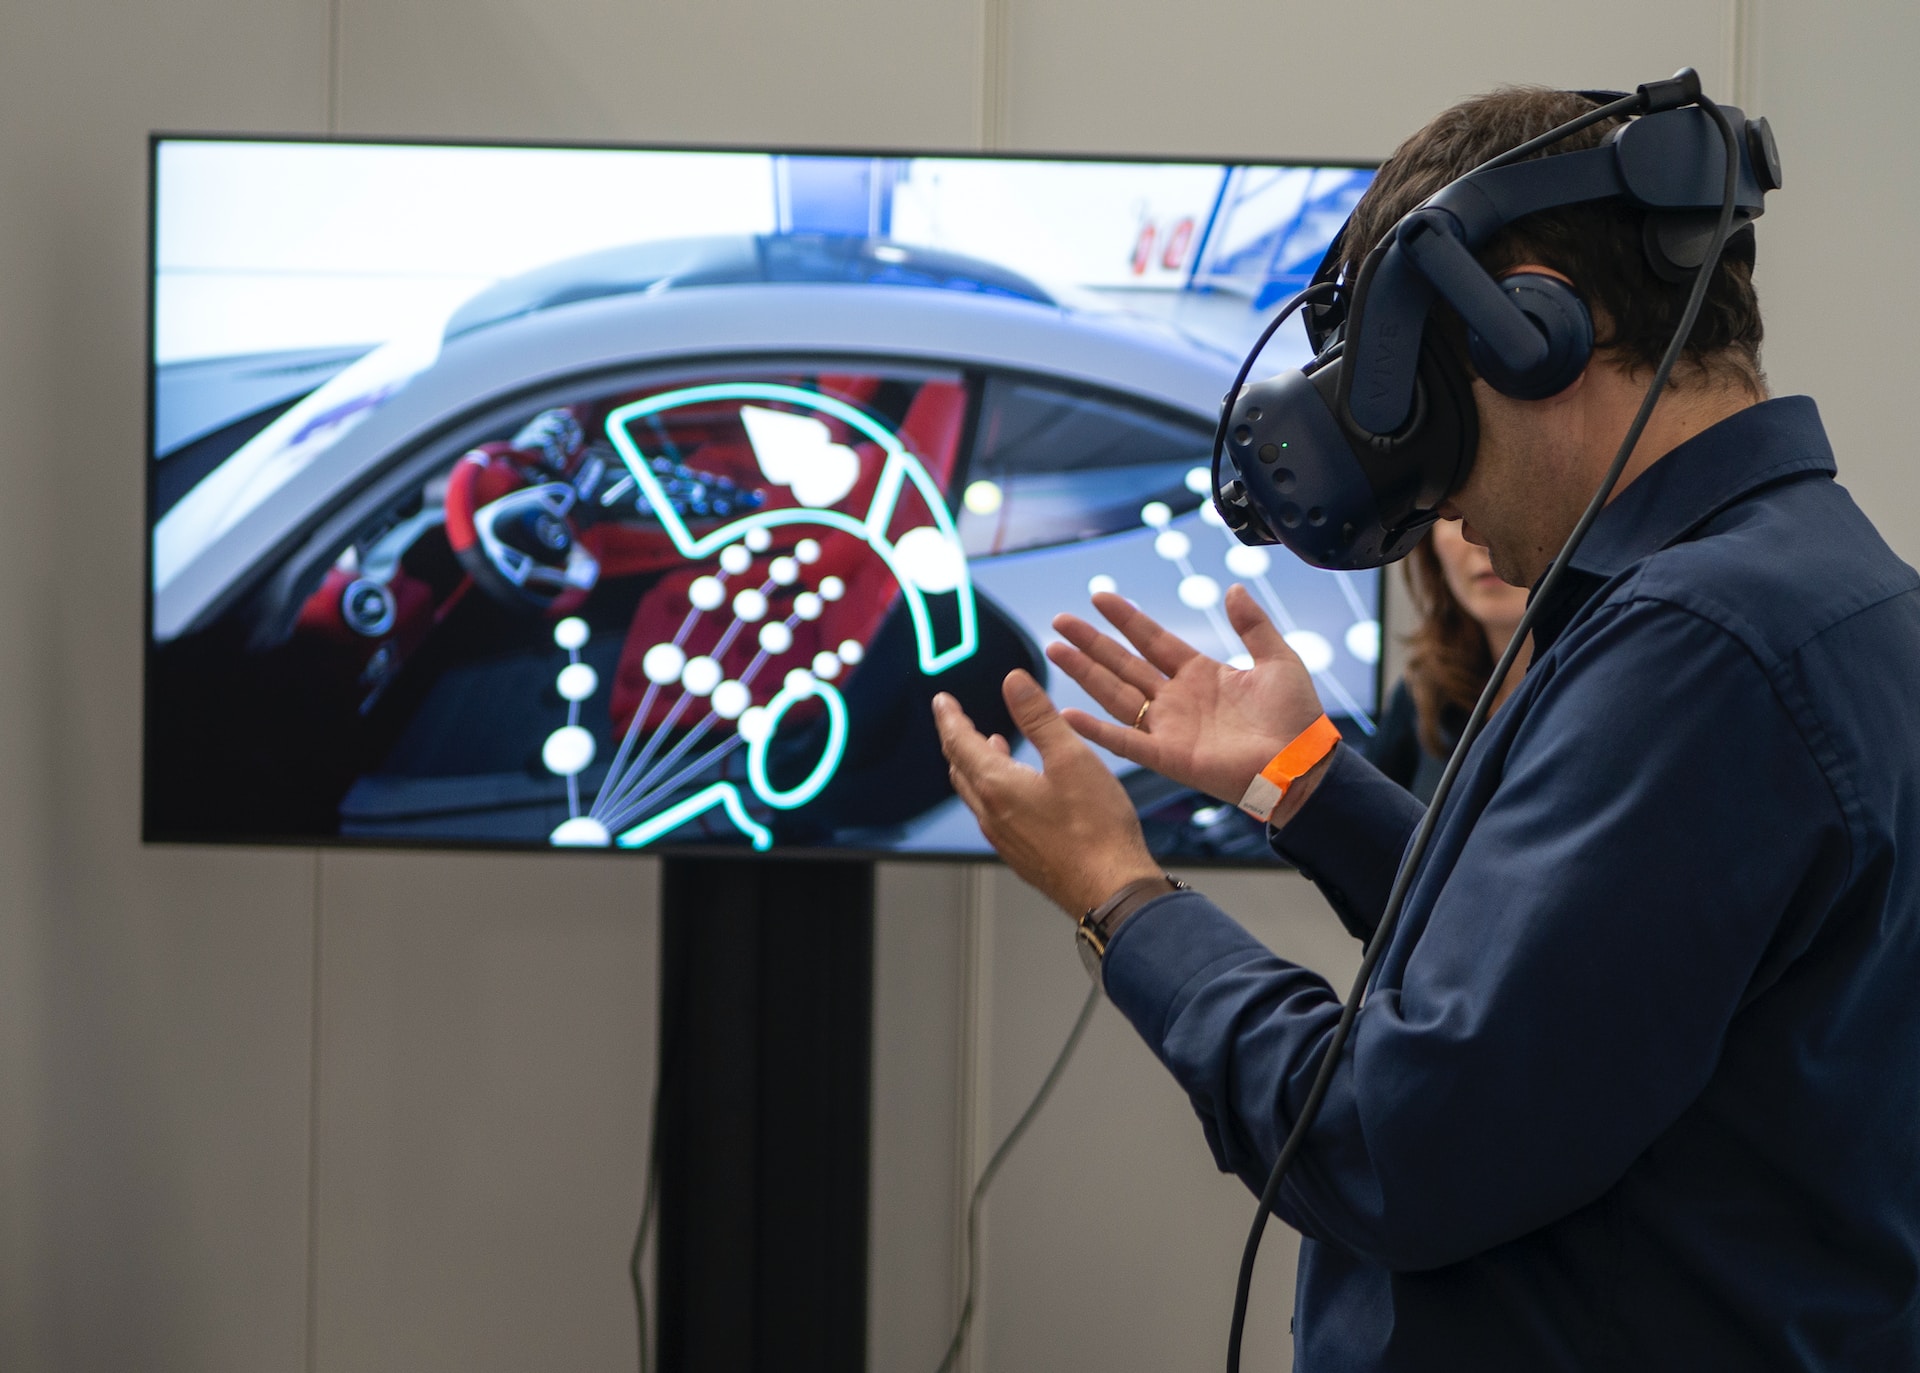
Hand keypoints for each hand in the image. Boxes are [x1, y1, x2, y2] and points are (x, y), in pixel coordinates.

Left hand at [933, 671, 1161, 916]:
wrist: (1110, 889)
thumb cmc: (1096, 829)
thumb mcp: (1071, 757)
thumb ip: (1039, 717)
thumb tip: (1014, 683)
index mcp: (997, 786)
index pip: (959, 742)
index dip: (949, 717)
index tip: (942, 702)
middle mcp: (992, 814)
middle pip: (961, 769)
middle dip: (957, 739)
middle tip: (957, 720)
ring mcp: (1004, 839)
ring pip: (976, 794)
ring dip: (975, 765)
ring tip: (990, 745)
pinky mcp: (1021, 855)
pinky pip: (992, 815)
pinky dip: (992, 790)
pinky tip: (1017, 789)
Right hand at [1047, 584, 1326, 809]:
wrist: (1302, 763)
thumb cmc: (1295, 717)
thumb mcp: (1278, 659)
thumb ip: (1252, 625)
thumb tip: (1233, 588)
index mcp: (1200, 674)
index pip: (1152, 639)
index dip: (1126, 618)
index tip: (1099, 597)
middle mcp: (1177, 699)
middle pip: (1123, 664)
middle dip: (1091, 643)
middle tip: (1060, 621)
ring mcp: (1168, 728)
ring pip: (1115, 694)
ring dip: (1084, 674)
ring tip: (1054, 651)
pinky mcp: (1167, 756)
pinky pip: (1124, 742)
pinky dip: (1095, 730)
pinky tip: (1067, 715)